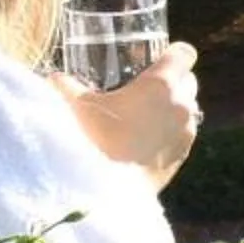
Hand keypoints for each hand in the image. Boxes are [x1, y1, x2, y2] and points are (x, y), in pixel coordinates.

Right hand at [54, 42, 200, 189]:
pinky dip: (170, 132)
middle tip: (147, 87)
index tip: (161, 57)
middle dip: (173, 81)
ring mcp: (186, 132)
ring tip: (145, 115)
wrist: (104, 189)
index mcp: (162, 84)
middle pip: (189, 81)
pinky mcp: (182, 156)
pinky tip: (147, 139)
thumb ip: (66, 86)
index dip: (174, 53)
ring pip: (187, 110)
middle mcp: (181, 105)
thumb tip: (54, 78)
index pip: (184, 54)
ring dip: (172, 108)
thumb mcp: (75, 105)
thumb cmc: (91, 139)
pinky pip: (182, 135)